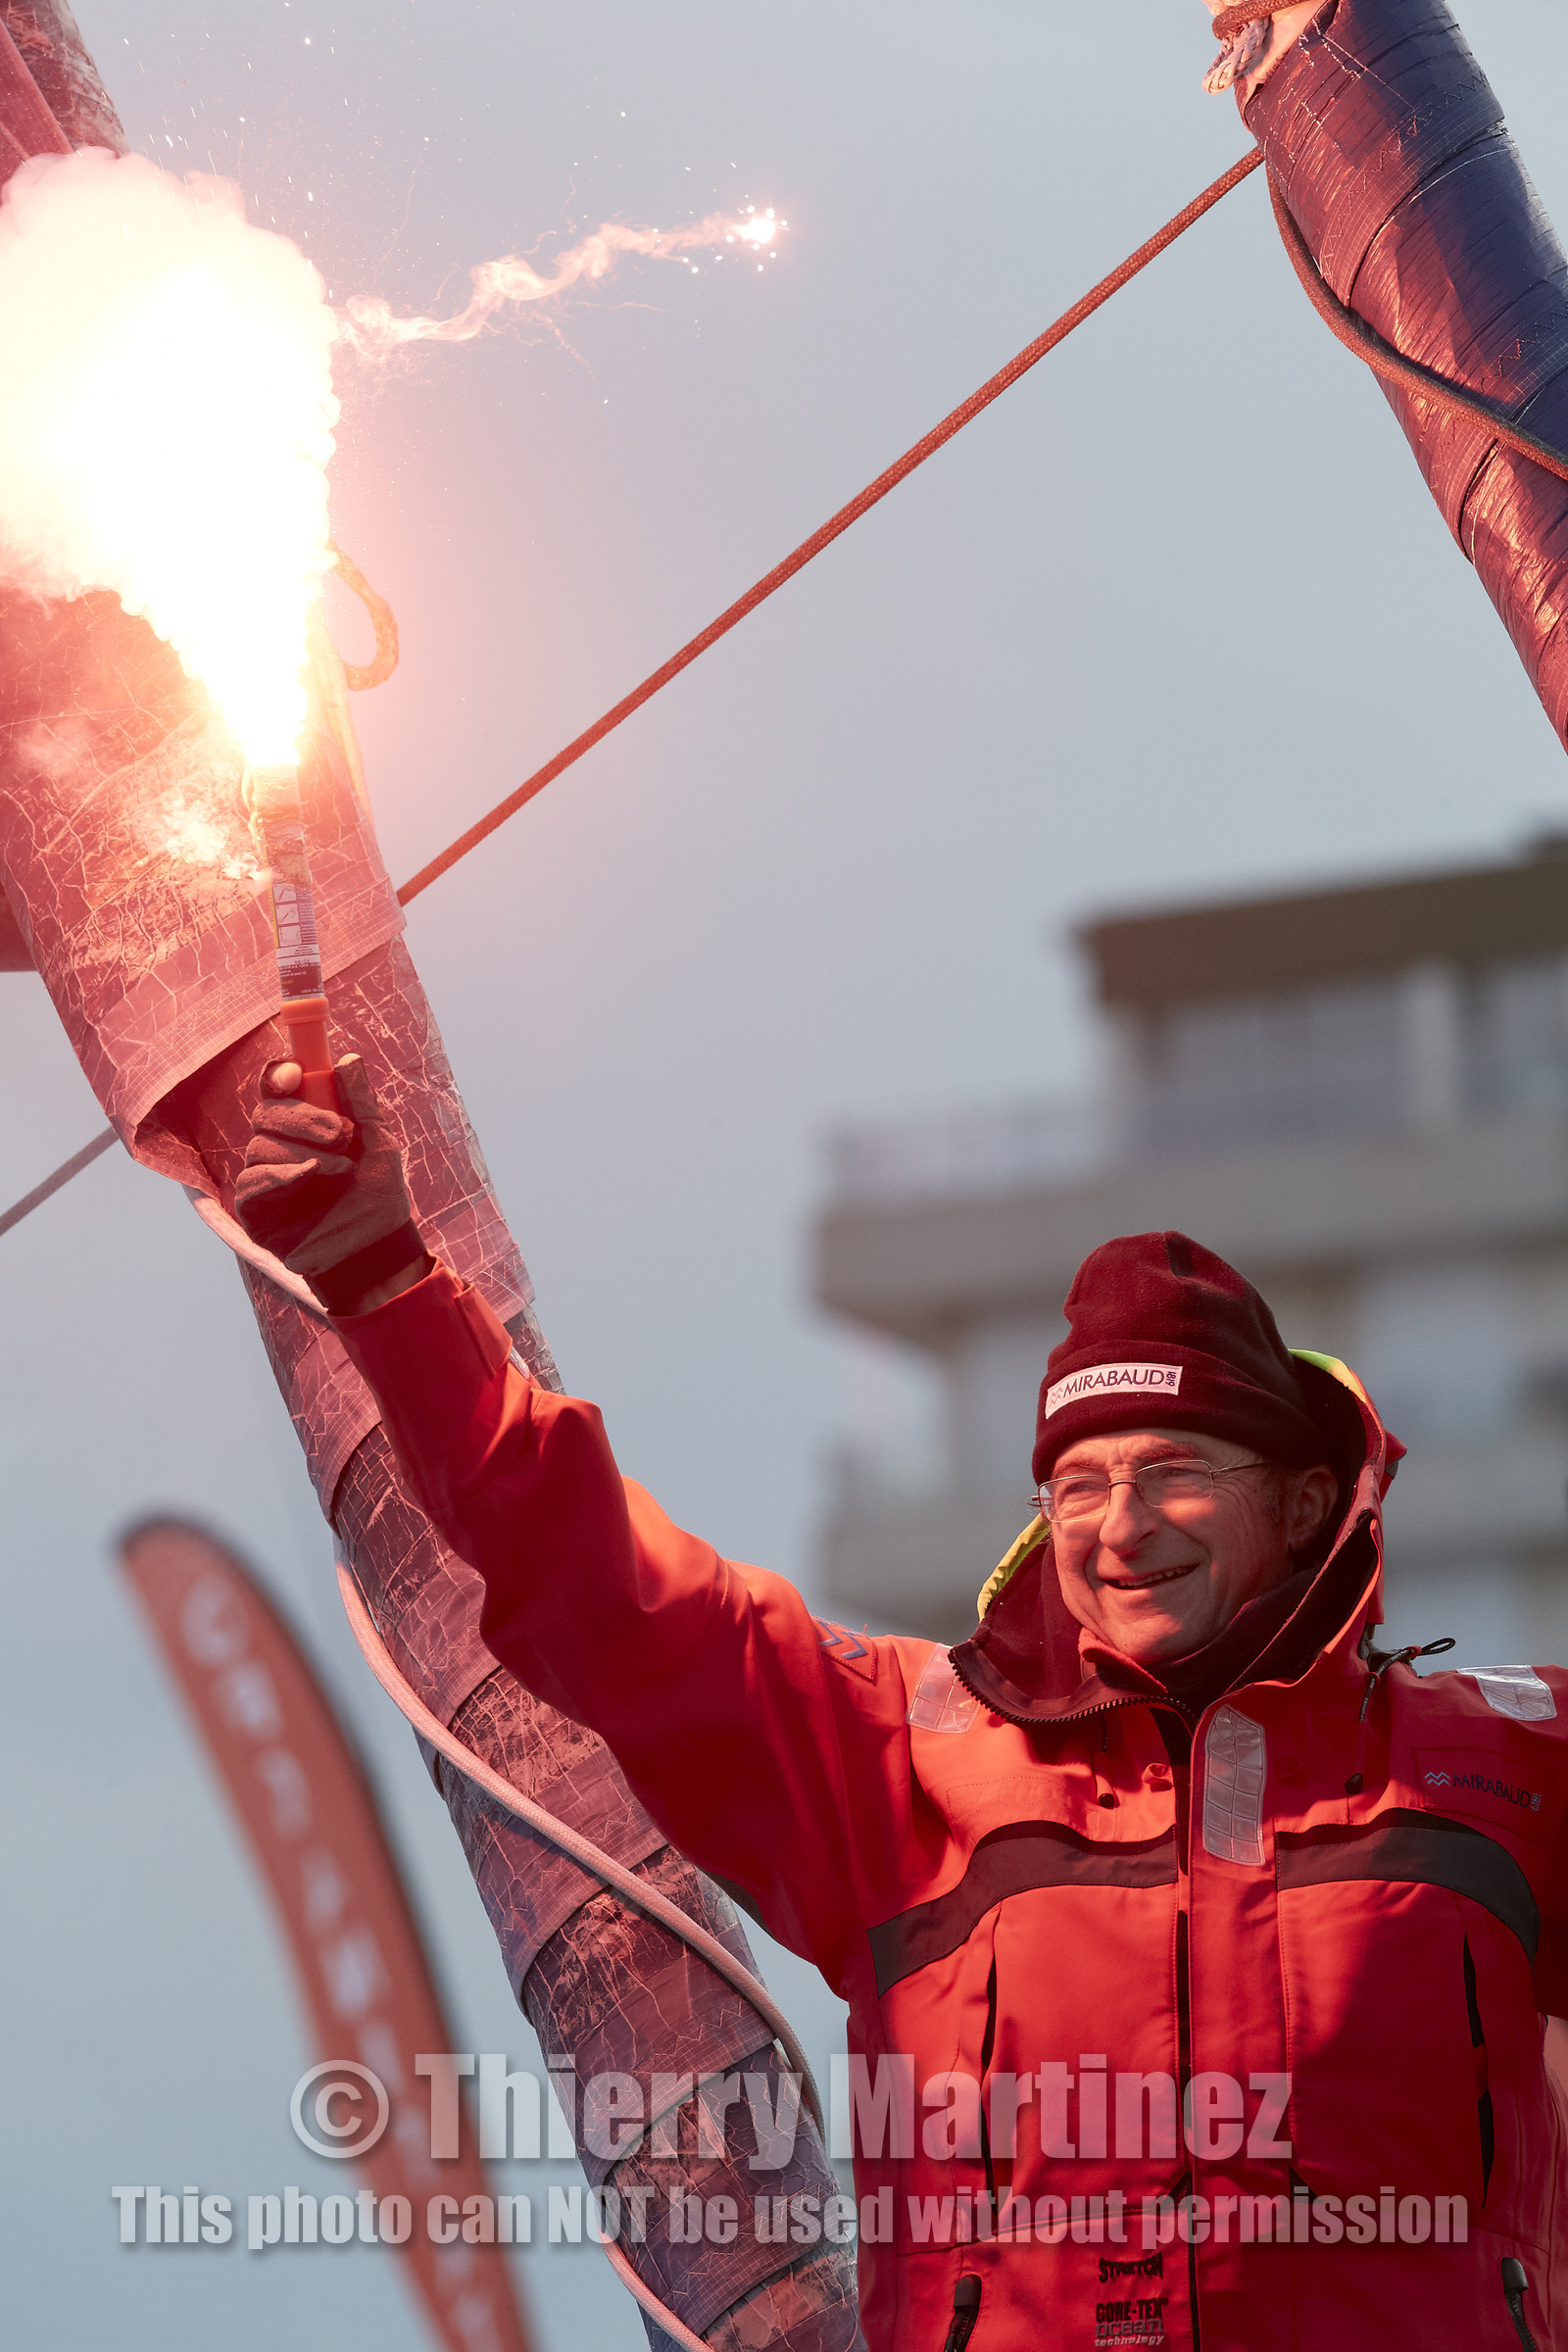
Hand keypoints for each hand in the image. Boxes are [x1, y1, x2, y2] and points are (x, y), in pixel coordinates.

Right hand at [234, 1053, 427, 1313]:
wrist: (378, 1246)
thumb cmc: (379, 1194)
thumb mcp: (379, 1142)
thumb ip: (361, 1103)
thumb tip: (348, 1060)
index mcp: (304, 1124)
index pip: (278, 1088)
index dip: (280, 1075)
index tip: (297, 1075)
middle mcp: (279, 1145)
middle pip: (267, 1112)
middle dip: (304, 1118)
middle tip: (342, 1135)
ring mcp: (264, 1176)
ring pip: (260, 1146)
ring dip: (304, 1154)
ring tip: (343, 1172)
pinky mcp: (255, 1210)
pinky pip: (251, 1181)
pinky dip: (279, 1176)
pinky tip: (307, 1177)